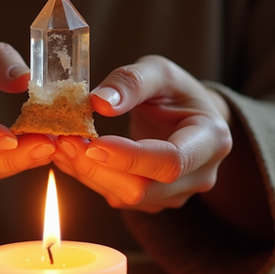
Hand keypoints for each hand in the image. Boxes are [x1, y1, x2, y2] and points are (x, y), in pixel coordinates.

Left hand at [53, 55, 231, 212]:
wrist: (189, 118)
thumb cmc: (177, 92)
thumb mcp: (160, 71)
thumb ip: (132, 81)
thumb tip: (99, 102)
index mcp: (211, 139)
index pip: (171, 161)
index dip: (130, 157)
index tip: (94, 144)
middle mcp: (199, 176)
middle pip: (143, 189)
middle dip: (98, 168)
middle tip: (64, 140)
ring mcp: (176, 195)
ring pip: (125, 198)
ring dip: (88, 174)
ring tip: (63, 144)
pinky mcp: (154, 202)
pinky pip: (117, 197)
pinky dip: (91, 177)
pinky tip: (74, 155)